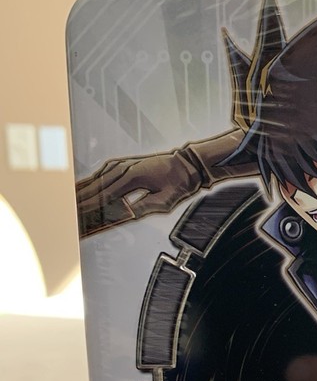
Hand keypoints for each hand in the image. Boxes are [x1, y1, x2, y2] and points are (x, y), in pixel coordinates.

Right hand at [75, 150, 201, 235]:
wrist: (186, 165)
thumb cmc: (178, 182)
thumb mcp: (165, 200)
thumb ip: (144, 206)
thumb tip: (126, 214)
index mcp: (132, 176)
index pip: (105, 195)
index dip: (90, 207)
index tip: (78, 215)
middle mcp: (123, 168)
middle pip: (95, 187)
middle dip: (80, 201)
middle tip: (67, 212)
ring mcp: (121, 165)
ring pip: (95, 179)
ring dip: (81, 191)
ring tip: (67, 202)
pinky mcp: (122, 165)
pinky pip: (100, 175)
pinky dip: (89, 183)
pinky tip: (81, 189)